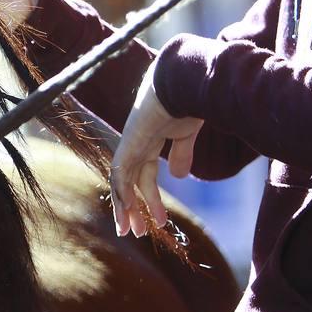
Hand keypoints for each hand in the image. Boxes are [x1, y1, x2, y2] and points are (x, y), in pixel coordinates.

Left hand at [110, 60, 204, 237]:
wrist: (185, 78)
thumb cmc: (191, 98)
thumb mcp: (186, 132)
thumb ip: (181, 152)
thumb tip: (178, 177)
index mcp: (152, 138)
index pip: (144, 173)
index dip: (149, 197)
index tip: (157, 220)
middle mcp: (137, 142)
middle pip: (132, 181)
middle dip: (136, 208)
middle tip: (139, 232)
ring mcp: (131, 141)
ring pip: (122, 182)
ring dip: (126, 208)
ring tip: (132, 232)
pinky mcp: (129, 142)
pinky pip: (121, 173)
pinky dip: (122, 193)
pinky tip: (126, 212)